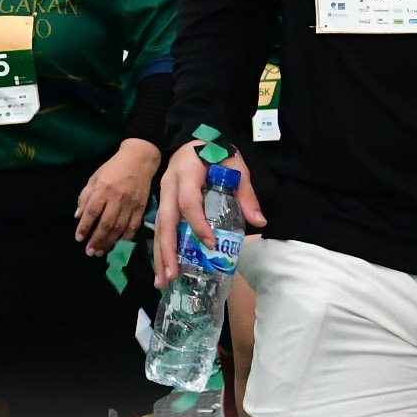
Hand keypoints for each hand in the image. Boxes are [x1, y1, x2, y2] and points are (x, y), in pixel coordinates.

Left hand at [74, 139, 162, 254]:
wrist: (140, 160)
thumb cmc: (113, 168)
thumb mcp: (95, 177)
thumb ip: (85, 196)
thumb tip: (78, 216)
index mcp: (104, 189)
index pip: (92, 212)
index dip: (85, 227)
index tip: (79, 238)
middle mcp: (117, 198)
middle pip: (106, 224)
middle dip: (96, 240)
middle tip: (89, 252)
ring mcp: (131, 205)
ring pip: (119, 228)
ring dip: (109, 243)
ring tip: (100, 252)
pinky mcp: (141, 208)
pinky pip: (133, 227)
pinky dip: (125, 238)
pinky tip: (117, 245)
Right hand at [152, 140, 266, 288]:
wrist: (193, 136)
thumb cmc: (216, 150)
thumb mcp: (236, 165)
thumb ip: (245, 193)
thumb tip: (259, 222)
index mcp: (186, 173)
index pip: (188, 202)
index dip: (198, 223)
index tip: (211, 244)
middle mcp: (168, 185)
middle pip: (164, 220)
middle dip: (167, 250)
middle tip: (171, 275)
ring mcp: (162, 194)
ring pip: (157, 227)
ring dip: (159, 255)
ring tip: (161, 281)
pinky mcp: (162, 201)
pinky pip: (159, 228)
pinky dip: (160, 249)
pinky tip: (162, 268)